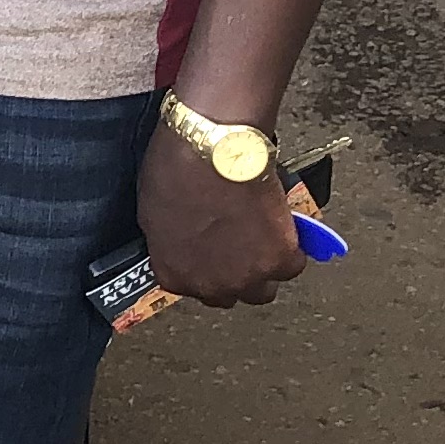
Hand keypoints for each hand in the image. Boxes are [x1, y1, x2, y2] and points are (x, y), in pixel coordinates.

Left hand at [135, 122, 303, 309]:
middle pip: (228, 294)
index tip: (209, 256)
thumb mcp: (153, 213)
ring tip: (259, 243)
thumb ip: (169, 243)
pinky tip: (280, 233)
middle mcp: (212, 285)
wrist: (214, 149)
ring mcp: (248, 277)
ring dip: (262, 270)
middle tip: (236, 248)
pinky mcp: (281, 259)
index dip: (203, 268)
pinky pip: (292, 266)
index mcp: (174, 275)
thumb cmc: (178, 170)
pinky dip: (289, 251)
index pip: (191, 288)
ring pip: (262, 289)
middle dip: (232, 275)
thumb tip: (182, 244)